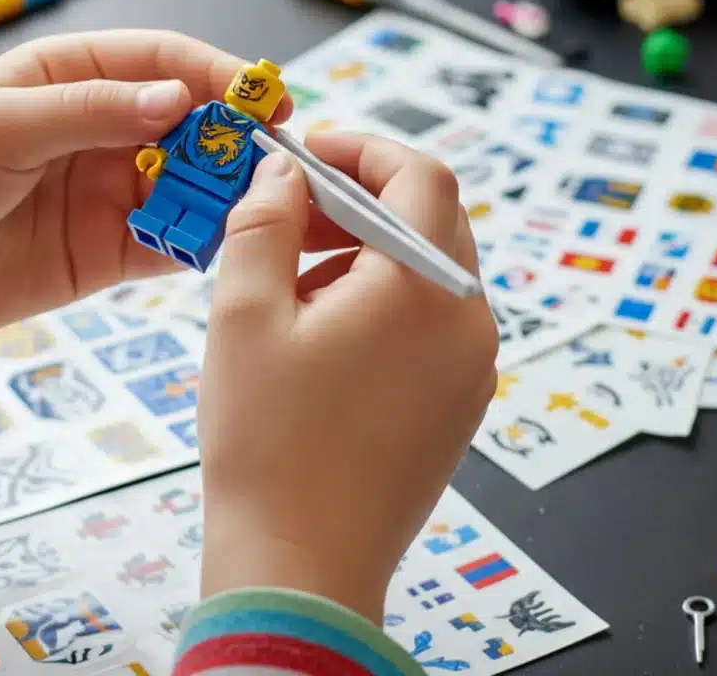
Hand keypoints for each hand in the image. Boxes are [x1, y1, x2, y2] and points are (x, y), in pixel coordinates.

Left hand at [0, 31, 289, 421]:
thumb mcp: (3, 123)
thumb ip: (92, 110)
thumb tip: (179, 99)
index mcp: (70, 76)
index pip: (159, 61)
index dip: (213, 73)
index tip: (258, 94)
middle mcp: (98, 129)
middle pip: (185, 122)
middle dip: (229, 135)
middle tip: (272, 155)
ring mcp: (106, 190)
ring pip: (186, 182)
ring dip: (221, 190)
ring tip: (254, 202)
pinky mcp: (106, 250)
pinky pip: (168, 240)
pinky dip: (199, 241)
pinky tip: (221, 242)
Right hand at [198, 132, 496, 624]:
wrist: (301, 568)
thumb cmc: (267, 442)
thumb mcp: (244, 314)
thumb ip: (263, 222)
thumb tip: (282, 172)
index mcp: (424, 289)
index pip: (418, 175)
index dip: (361, 148)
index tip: (305, 153)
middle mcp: (468, 321)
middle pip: (430, 217)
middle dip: (359, 197)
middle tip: (291, 208)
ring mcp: (472, 366)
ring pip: (429, 267)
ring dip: (367, 247)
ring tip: (293, 273)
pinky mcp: (460, 400)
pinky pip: (431, 316)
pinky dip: (383, 295)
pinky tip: (321, 324)